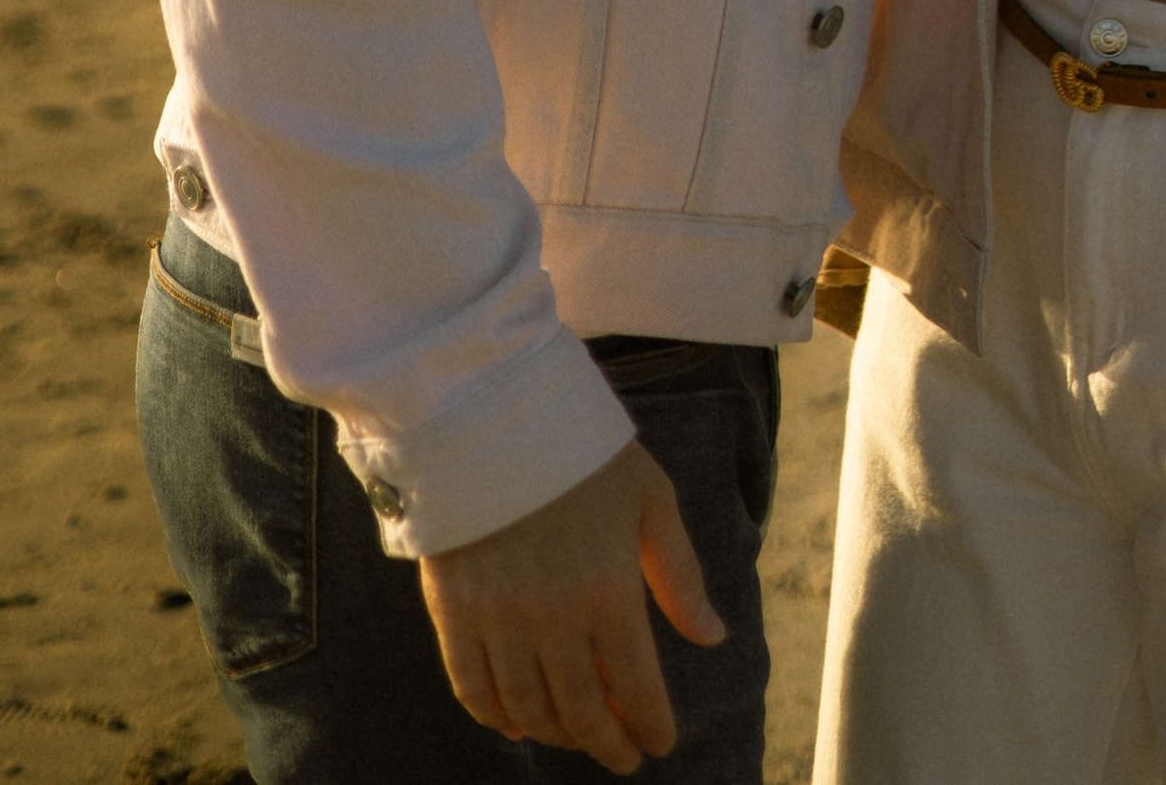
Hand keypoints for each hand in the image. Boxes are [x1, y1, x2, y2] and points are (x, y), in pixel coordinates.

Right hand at [419, 435, 721, 770]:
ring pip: (530, 710)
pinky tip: (517, 723)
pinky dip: (497, 717)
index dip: (650, 726)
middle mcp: (552, 617)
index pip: (636, 688)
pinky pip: (473, 690)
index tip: (659, 743)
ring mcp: (497, 619)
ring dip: (558, 734)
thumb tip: (713, 637)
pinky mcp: (452, 613)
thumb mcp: (649, 498)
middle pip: (581, 712)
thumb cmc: (583, 451)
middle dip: (607, 743)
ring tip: (578, 732)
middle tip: (622, 755)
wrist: (491, 414)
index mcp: (608, 589)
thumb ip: (680, 573)